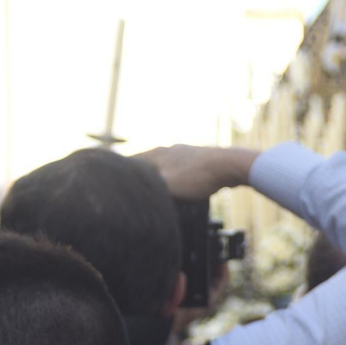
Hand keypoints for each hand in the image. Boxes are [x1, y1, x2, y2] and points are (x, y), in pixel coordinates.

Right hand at [133, 145, 257, 199]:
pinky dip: (174, 179)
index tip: (115, 187)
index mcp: (155, 154)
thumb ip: (149, 189)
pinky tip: (178, 188)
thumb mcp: (167, 187)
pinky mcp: (198, 159)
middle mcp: (167, 149)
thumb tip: (132, 194)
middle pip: (146, 165)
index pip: (129, 163)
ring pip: (163, 167)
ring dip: (158, 179)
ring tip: (154, 192)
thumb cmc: (197, 177)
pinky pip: (179, 170)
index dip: (122, 175)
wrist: (230, 166)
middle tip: (134, 192)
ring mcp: (183, 152)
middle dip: (140, 178)